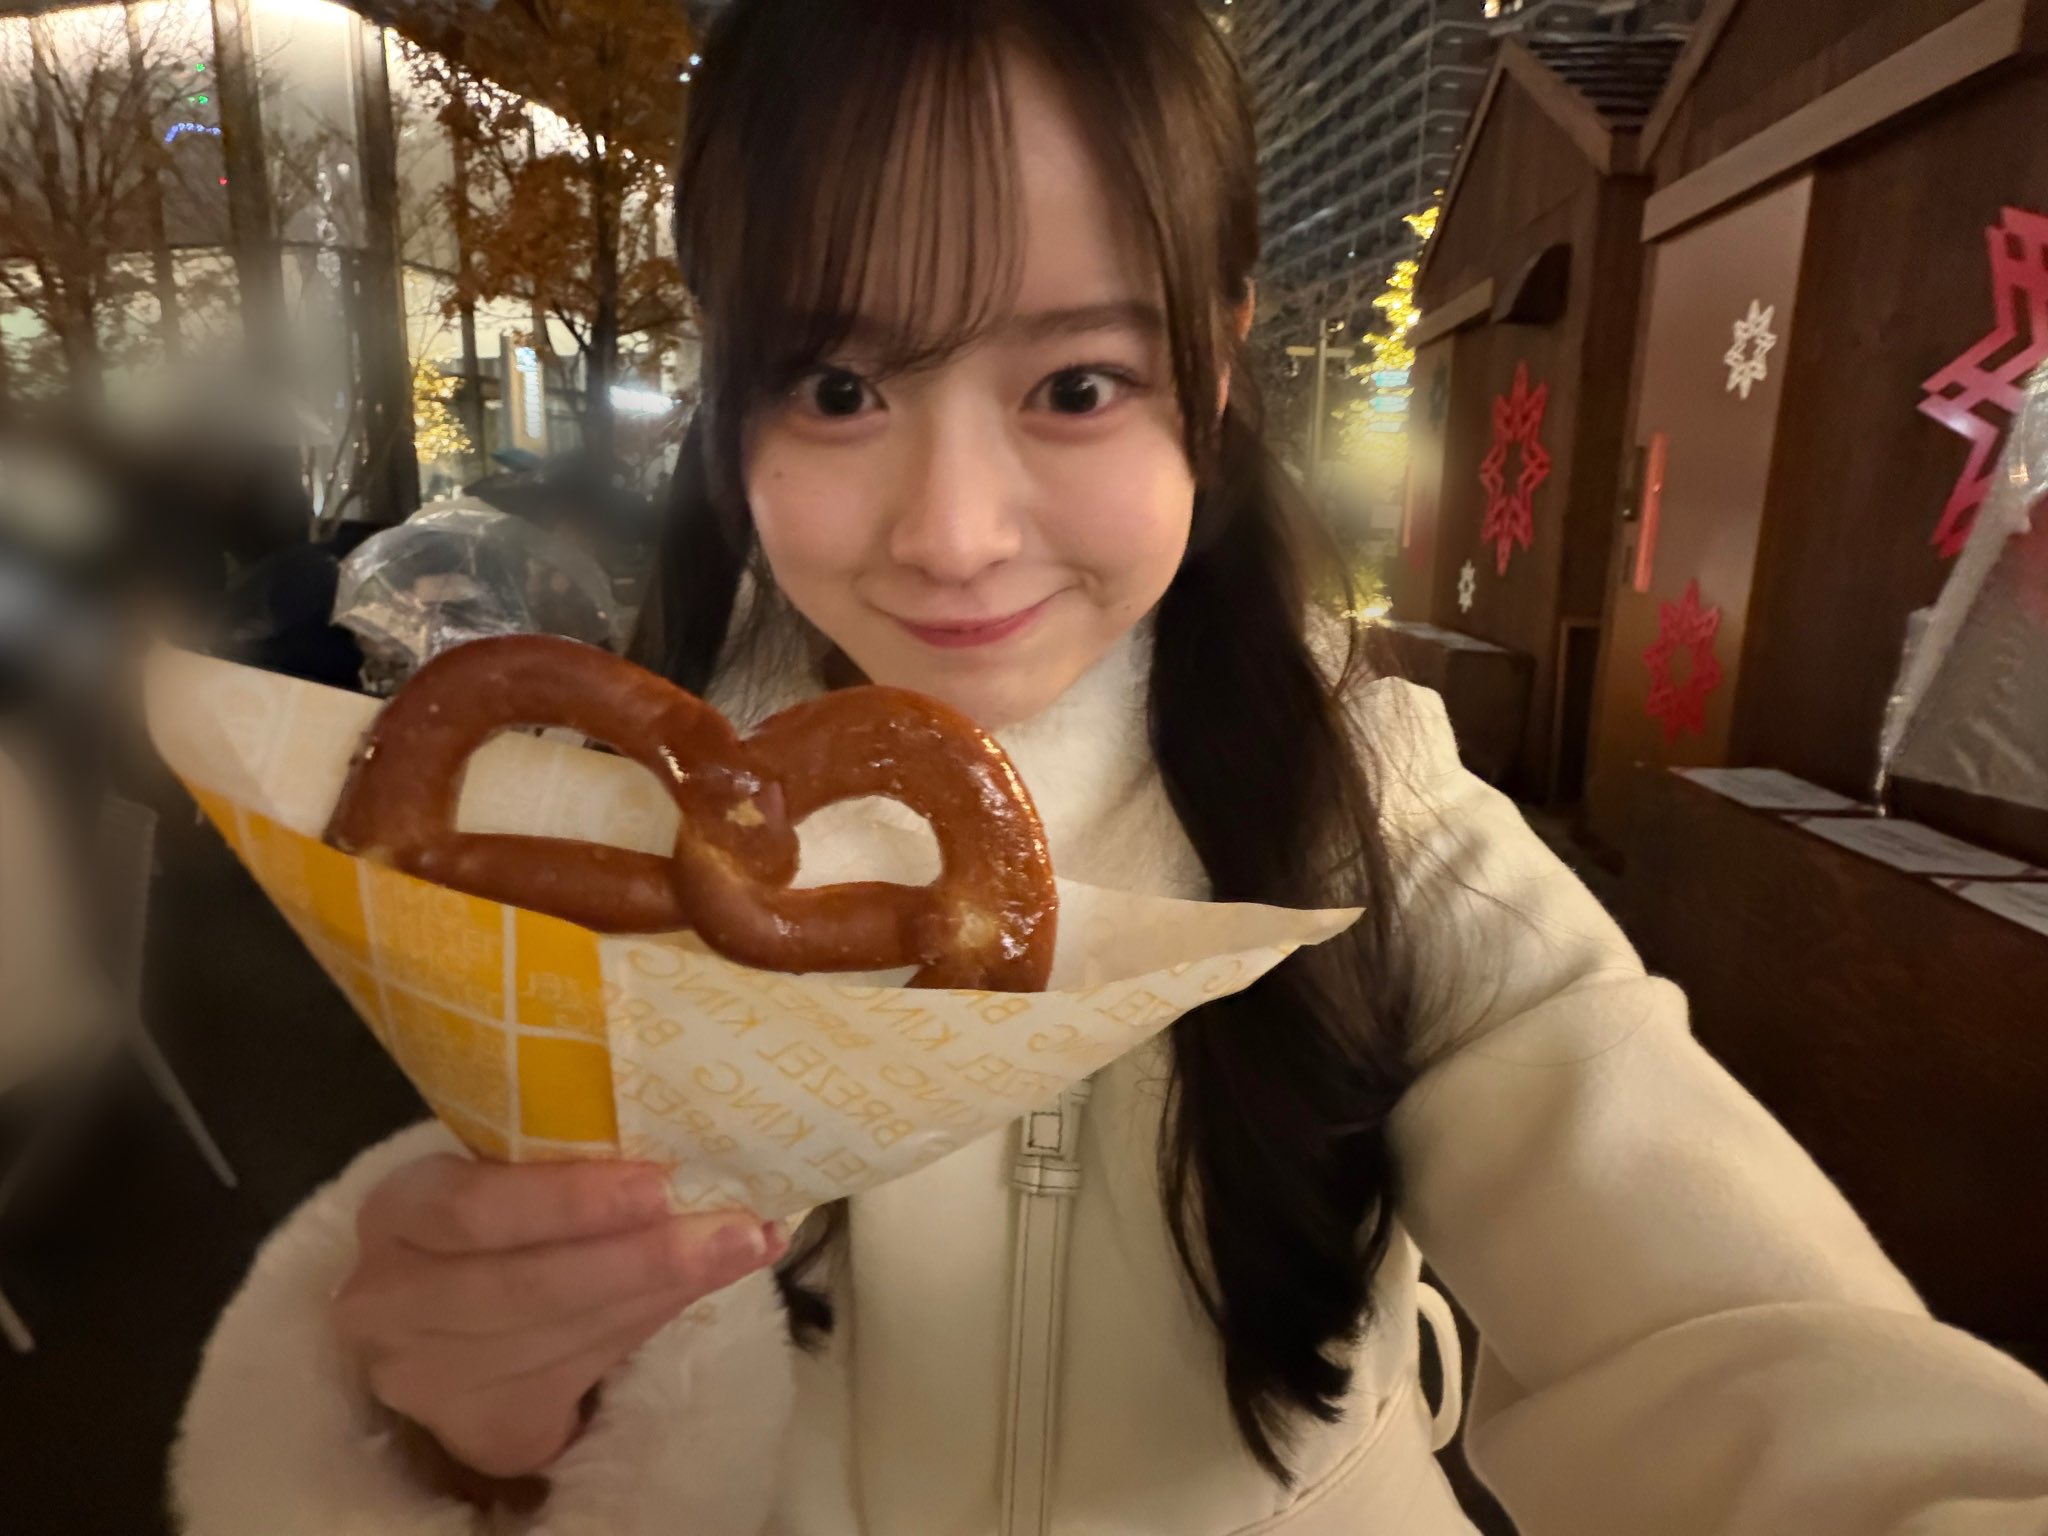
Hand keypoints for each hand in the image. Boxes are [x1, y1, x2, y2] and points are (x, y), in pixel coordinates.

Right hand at [334, 1154, 784, 1479]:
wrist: (440, 1313)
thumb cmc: (491, 1217)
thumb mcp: (503, 1175)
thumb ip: (571, 1164)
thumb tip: (700, 1143)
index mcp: (396, 1214)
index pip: (473, 1210)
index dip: (567, 1201)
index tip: (657, 1183)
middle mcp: (393, 1303)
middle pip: (529, 1288)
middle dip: (644, 1258)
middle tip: (735, 1228)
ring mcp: (430, 1379)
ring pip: (567, 1337)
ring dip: (668, 1292)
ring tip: (744, 1248)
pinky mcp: (480, 1428)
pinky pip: (581, 1379)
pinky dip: (654, 1328)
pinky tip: (710, 1290)